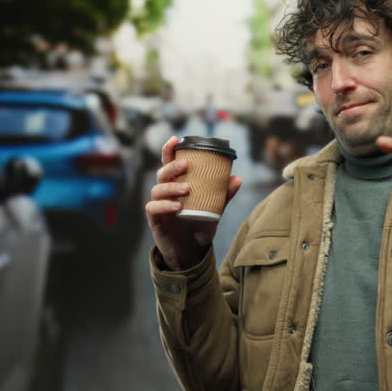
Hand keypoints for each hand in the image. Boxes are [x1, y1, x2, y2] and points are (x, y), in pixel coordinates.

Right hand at [145, 136, 242, 269]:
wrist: (191, 251)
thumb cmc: (199, 225)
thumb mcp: (214, 209)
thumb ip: (224, 195)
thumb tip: (238, 178)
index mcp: (177, 184)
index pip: (169, 163)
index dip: (169, 150)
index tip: (176, 139)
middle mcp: (165, 192)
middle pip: (162, 173)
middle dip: (172, 167)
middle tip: (186, 166)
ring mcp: (158, 205)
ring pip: (157, 189)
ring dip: (171, 187)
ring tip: (187, 189)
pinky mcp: (154, 220)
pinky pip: (153, 208)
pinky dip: (164, 205)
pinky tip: (177, 206)